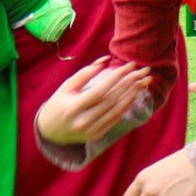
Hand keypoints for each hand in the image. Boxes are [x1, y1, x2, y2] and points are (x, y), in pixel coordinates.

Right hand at [35, 60, 150, 146]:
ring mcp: (92, 129)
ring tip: (144, 82)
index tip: (130, 65)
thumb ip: (85, 73)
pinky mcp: (98, 134)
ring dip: (133, 95)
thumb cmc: (58, 104)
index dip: (117, 77)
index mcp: (74, 106)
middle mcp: (84, 120)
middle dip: (130, 83)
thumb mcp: (66, 87)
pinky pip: (115, 119)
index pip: (101, 90)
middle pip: (112, 99)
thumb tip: (106, 60)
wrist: (50, 132)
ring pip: (117, 110)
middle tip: (144, 71)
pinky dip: (126, 106)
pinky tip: (134, 96)